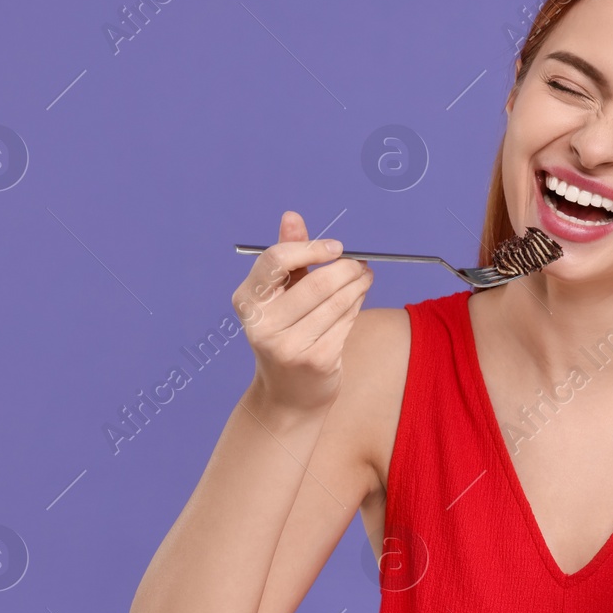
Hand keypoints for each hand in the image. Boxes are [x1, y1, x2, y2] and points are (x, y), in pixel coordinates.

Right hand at [233, 210, 372, 414]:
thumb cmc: (287, 334)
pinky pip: (345, 323)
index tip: (337, 248)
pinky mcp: (314, 361)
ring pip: (336, 302)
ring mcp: (286, 345)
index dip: (311, 248)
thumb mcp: (281, 295)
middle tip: (361, 264)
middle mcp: (261, 324)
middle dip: (346, 269)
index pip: (276, 259)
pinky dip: (356, 308)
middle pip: (315, 282)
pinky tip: (358, 302)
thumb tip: (292, 216)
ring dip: (357, 286)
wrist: (288, 395)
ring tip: (365, 277)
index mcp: (247, 300)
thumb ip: (288, 255)